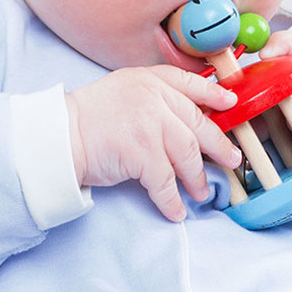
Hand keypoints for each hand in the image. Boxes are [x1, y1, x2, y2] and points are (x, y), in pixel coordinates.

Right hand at [65, 66, 242, 221]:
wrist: (59, 136)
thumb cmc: (88, 119)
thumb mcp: (123, 92)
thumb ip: (153, 98)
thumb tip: (186, 120)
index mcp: (149, 80)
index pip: (189, 83)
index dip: (213, 95)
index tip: (231, 104)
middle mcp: (153, 98)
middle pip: (197, 123)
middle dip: (218, 145)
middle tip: (231, 159)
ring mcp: (149, 125)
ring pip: (187, 154)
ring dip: (197, 178)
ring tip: (202, 192)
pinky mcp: (142, 153)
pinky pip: (166, 182)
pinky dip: (172, 200)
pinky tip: (176, 211)